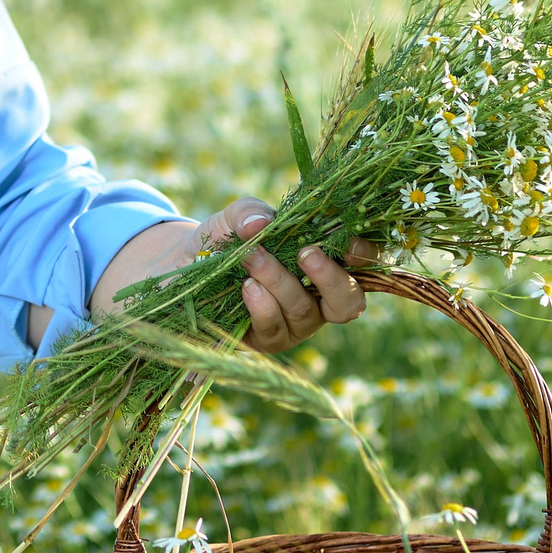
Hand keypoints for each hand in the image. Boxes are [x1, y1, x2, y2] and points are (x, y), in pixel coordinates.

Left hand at [202, 196, 377, 353]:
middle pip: (349, 302)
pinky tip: (246, 287)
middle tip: (306, 253)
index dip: (365, 255)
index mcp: (327, 262)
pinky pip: (275, 329)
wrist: (187, 264)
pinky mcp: (268, 340)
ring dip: (280, 282)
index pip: (364, 263)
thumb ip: (250, 212)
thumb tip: (260, 224)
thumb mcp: (238, 216)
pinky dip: (262, 306)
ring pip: (304, 312)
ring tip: (252, 258)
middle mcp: (320, 298)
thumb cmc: (228, 238)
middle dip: (331, 278)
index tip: (346, 242)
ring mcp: (296, 323)